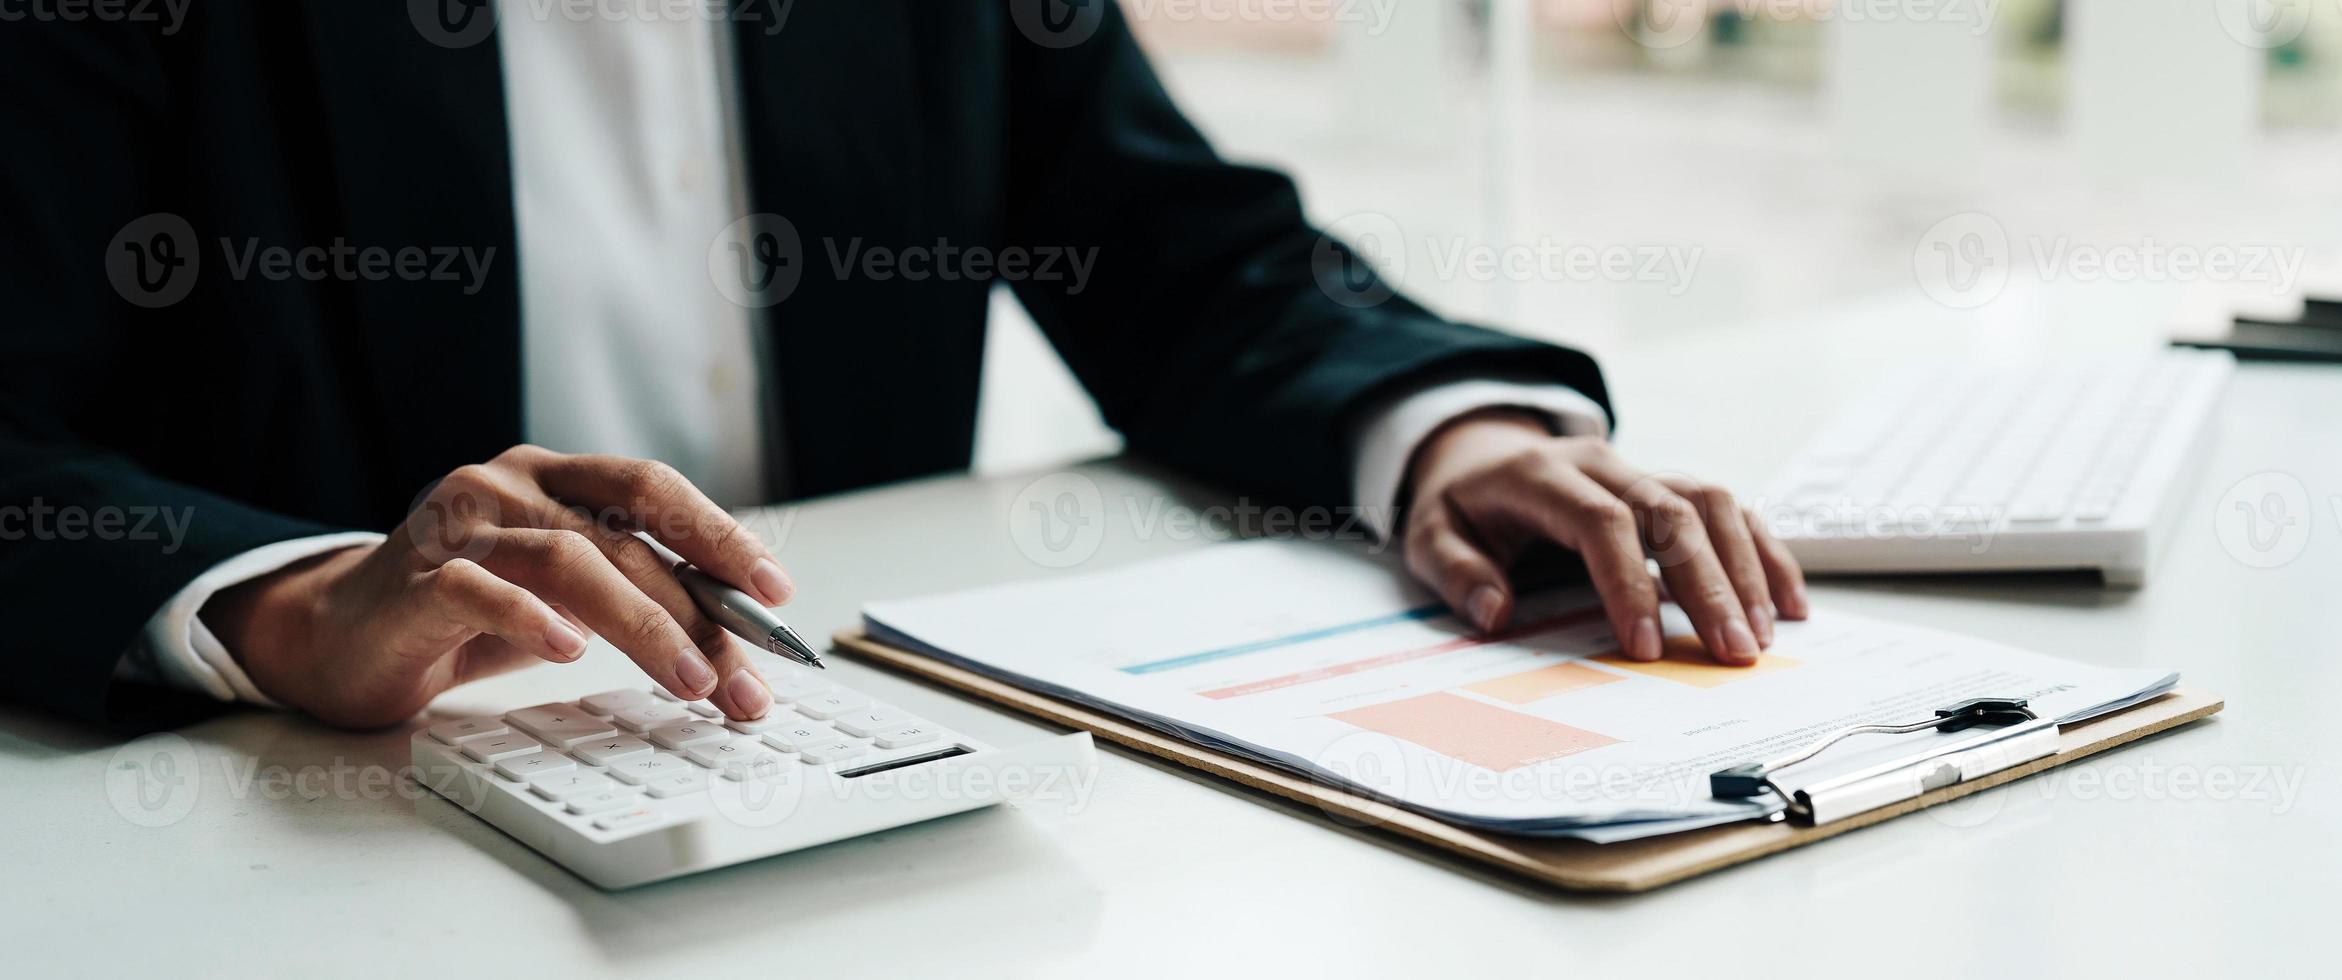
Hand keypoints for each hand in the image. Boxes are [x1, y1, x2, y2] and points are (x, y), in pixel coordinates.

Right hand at [205, 446, 794, 728]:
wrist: (336, 633)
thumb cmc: (464, 613)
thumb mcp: (562, 596)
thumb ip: (636, 594)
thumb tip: (736, 640)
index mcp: (554, 477)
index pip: (652, 489)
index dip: (718, 535)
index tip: (776, 593)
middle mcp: (507, 485)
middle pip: (623, 538)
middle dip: (699, 613)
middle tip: (747, 679)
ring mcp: (456, 527)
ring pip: (567, 562)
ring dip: (643, 627)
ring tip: (694, 681)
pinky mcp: (410, 582)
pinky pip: (477, 590)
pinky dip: (528, 619)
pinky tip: (569, 652)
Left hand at [1400, 410, 1806, 665]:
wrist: (1480, 456)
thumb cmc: (1463, 508)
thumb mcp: (1431, 537)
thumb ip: (1457, 573)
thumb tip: (1493, 614)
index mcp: (1541, 475)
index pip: (1600, 522)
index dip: (1629, 583)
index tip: (1648, 648)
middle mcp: (1601, 464)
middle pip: (1671, 512)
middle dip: (1708, 585)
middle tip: (1733, 652)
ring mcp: (1641, 470)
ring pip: (1711, 503)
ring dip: (1745, 568)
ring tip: (1763, 636)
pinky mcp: (1667, 486)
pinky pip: (1730, 508)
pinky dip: (1763, 551)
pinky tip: (1788, 603)